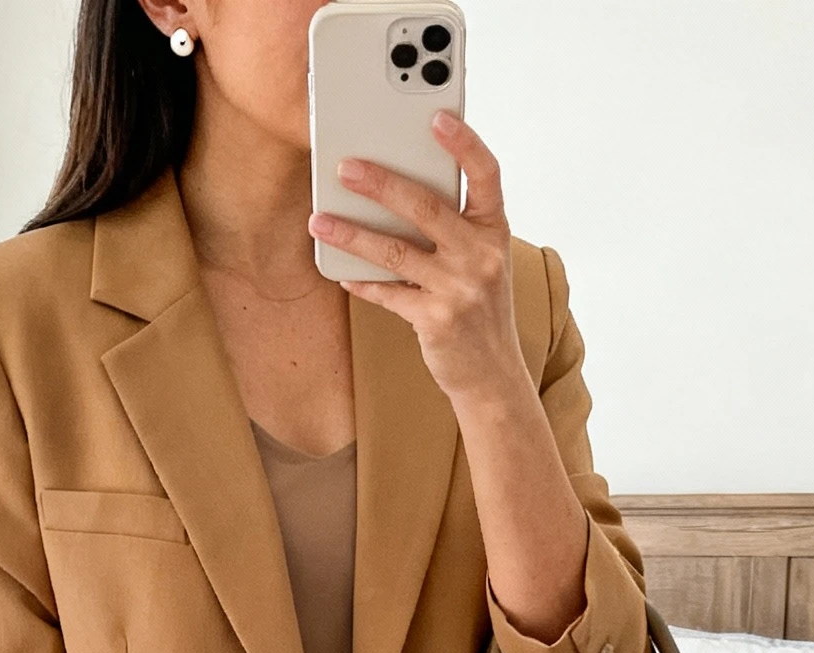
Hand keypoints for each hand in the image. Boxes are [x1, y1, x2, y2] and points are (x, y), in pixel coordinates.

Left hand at [307, 114, 523, 409]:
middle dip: (382, 183)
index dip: (464, 143)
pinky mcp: (436, 320)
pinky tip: (340, 270)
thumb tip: (394, 191)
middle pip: (427, 207)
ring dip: (352, 234)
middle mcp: (481, 256)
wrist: (492, 374)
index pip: (486, 175)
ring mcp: (460, 289)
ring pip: (396, 251)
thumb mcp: (480, 260)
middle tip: (345, 167)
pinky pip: (388, 293)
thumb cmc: (479, 307)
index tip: (437, 117)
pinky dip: (362, 281)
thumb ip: (452, 227)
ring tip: (320, 221)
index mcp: (494, 230)